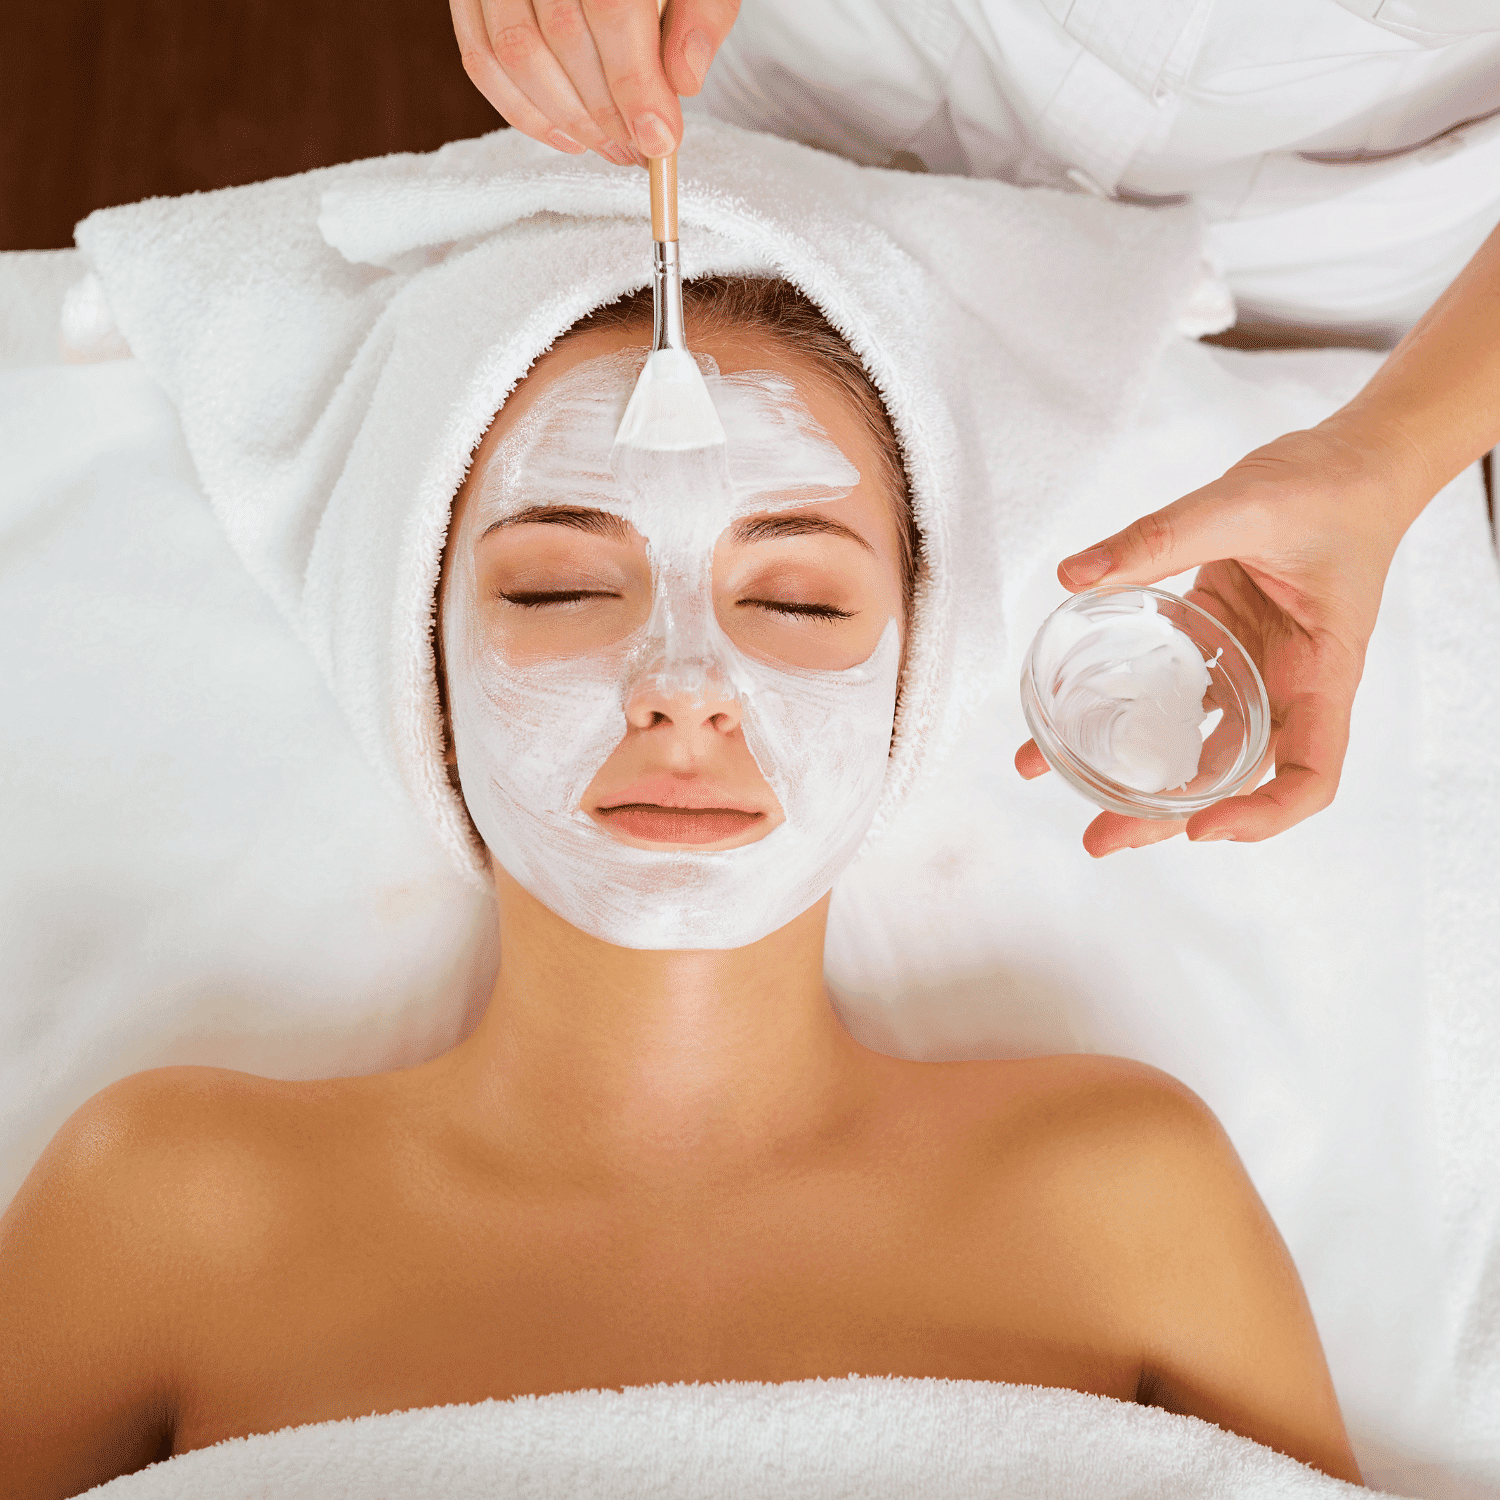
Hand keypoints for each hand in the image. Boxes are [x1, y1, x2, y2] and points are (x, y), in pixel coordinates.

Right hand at [450, 0, 739, 165]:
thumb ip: (703, 12)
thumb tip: (684, 81)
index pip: (610, 8)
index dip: (634, 83)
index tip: (659, 139)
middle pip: (561, 36)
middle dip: (605, 112)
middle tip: (640, 150)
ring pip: (515, 53)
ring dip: (567, 119)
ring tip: (611, 146)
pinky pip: (480, 56)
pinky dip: (521, 110)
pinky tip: (567, 135)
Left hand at [1015, 420, 1430, 855]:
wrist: (1351, 461)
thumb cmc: (1330, 487)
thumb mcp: (1243, 504)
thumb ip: (1159, 538)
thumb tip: (1076, 574)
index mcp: (1321, 670)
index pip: (1312, 774)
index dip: (1262, 815)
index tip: (1201, 827)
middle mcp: (1286, 683)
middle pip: (1233, 776)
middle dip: (1166, 816)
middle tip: (1099, 838)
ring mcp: (1250, 668)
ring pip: (1194, 742)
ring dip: (1134, 771)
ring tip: (1062, 785)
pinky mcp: (1217, 644)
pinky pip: (1171, 692)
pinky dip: (1126, 708)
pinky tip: (1069, 716)